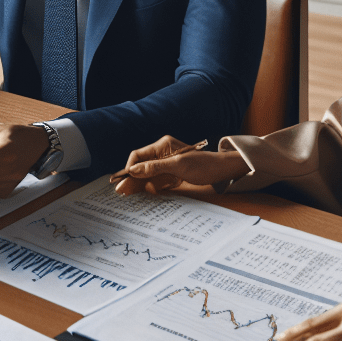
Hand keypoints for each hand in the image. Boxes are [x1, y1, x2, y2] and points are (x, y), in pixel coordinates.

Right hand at [113, 135, 248, 194]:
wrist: (220, 171)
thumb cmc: (203, 165)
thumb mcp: (178, 166)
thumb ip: (155, 167)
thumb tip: (134, 170)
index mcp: (162, 146)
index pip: (138, 155)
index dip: (130, 167)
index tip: (125, 180)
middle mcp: (161, 153)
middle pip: (140, 165)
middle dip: (131, 178)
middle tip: (120, 191)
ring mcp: (165, 164)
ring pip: (145, 174)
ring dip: (138, 184)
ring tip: (126, 195)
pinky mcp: (169, 173)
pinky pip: (154, 180)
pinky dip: (148, 186)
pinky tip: (141, 193)